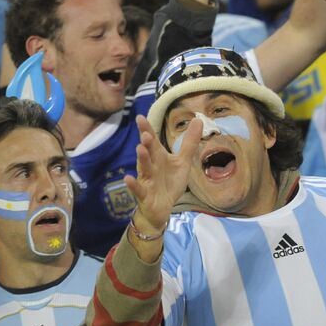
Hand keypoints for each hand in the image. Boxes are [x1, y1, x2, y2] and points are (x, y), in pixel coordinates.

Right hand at [123, 114, 201, 234]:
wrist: (162, 208)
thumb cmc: (170, 182)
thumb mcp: (182, 162)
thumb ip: (189, 142)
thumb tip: (197, 119)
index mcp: (159, 158)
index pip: (153, 142)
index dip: (147, 130)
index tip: (140, 117)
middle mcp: (151, 167)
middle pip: (148, 153)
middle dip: (147, 143)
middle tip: (146, 134)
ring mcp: (147, 181)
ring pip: (144, 169)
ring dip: (142, 159)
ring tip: (139, 149)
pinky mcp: (145, 195)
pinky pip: (138, 190)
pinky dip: (133, 185)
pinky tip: (127, 178)